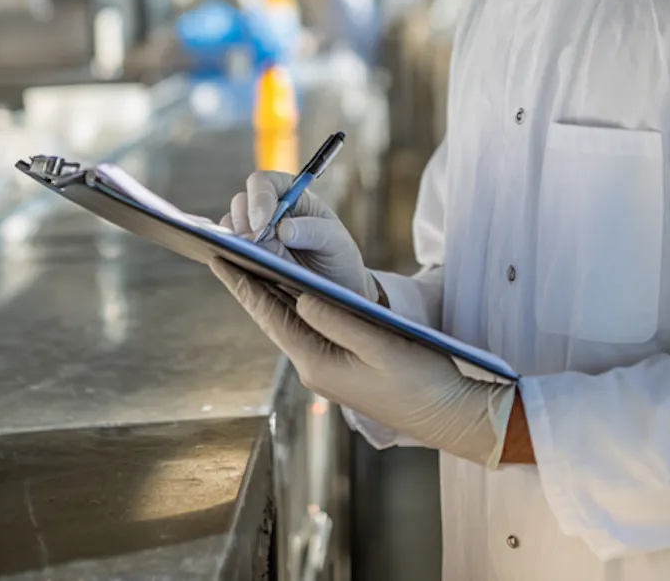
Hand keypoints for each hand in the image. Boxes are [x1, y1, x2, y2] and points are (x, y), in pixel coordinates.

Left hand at [210, 259, 515, 469]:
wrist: (450, 416)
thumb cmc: (421, 382)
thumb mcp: (381, 345)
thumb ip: (339, 319)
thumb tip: (301, 295)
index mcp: (317, 363)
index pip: (270, 315)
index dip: (243, 284)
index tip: (219, 257)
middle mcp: (313, 368)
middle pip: (272, 318)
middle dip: (247, 285)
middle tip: (222, 252)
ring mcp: (325, 371)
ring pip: (287, 324)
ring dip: (267, 294)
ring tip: (246, 263)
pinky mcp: (340, 370)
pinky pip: (306, 331)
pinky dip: (291, 307)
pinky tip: (287, 290)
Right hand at [221, 170, 376, 300]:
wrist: (335, 287)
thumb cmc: (337, 256)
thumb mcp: (336, 241)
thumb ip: (313, 230)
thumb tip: (284, 229)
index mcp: (291, 193)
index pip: (265, 183)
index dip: (259, 198)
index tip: (262, 223)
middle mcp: (268, 208)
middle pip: (242, 201)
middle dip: (245, 221)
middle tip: (255, 243)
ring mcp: (254, 230)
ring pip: (232, 224)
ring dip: (236, 238)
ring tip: (251, 255)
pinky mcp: (247, 252)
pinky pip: (228, 248)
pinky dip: (230, 253)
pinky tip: (242, 263)